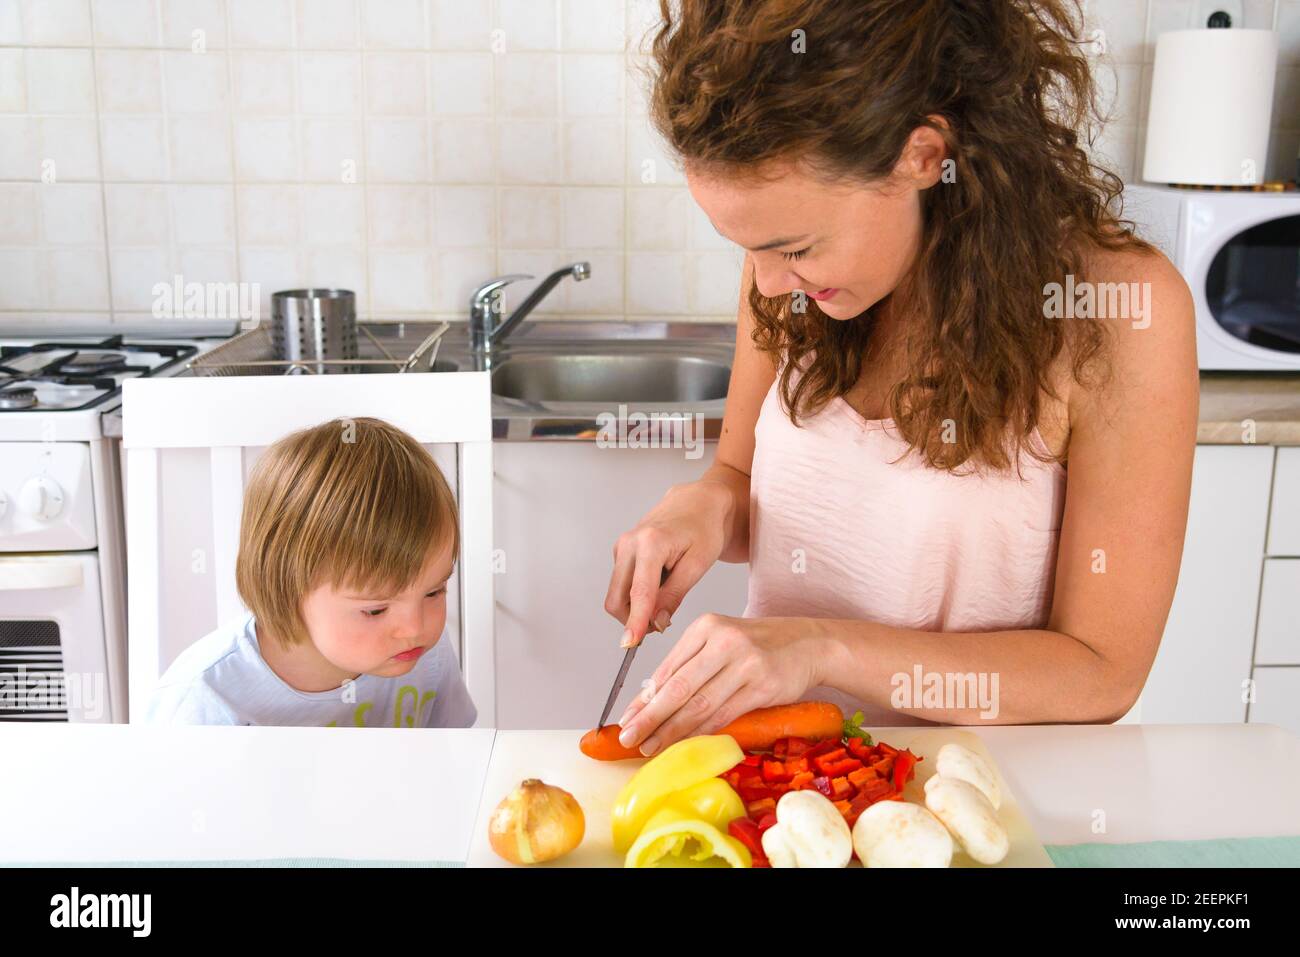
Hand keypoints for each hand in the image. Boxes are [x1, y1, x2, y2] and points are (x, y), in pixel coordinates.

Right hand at [604, 480, 733, 647]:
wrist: (698, 503)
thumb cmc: (704, 529)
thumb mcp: (698, 564)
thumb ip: (675, 595)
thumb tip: (656, 622)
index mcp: (650, 543)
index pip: (639, 593)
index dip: (635, 622)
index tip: (630, 644)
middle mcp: (629, 543)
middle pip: (617, 598)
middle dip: (634, 619)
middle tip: (661, 625)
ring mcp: (621, 546)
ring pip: (617, 594)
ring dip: (636, 608)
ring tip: (666, 600)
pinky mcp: (620, 552)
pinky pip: (621, 585)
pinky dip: (636, 595)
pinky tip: (659, 585)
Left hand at [616, 614, 824, 755]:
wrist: (809, 643)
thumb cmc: (759, 645)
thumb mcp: (721, 642)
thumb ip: (689, 665)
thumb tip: (650, 699)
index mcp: (706, 626)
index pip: (667, 668)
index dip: (643, 698)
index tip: (626, 719)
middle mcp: (724, 641)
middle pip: (678, 687)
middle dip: (649, 717)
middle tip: (628, 737)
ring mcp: (745, 663)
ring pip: (699, 705)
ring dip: (671, 731)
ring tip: (650, 746)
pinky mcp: (763, 686)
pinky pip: (725, 715)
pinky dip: (702, 732)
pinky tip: (685, 745)